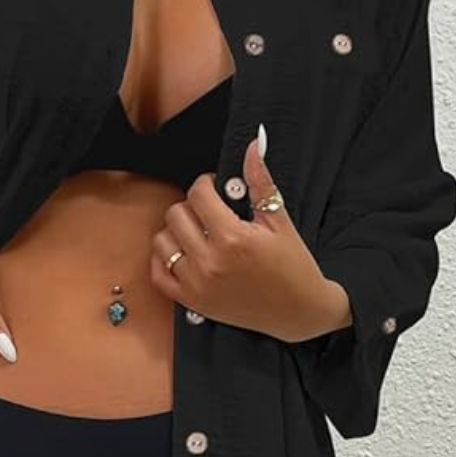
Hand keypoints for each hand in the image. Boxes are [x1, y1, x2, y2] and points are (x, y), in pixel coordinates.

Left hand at [148, 127, 352, 342]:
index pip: (198, 194)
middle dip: (192, 206)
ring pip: (163, 241)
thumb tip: (253, 145)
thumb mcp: (279, 221)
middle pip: (176, 214)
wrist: (297, 311)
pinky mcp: (191, 302)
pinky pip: (158, 273)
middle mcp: (210, 262)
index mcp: (233, 238)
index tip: (216, 189)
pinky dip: (165, 259)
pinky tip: (183, 252)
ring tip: (197, 232)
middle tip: (210, 212)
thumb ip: (260, 183)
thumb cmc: (292, 266)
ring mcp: (197, 284)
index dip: (206, 184)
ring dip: (176, 231)